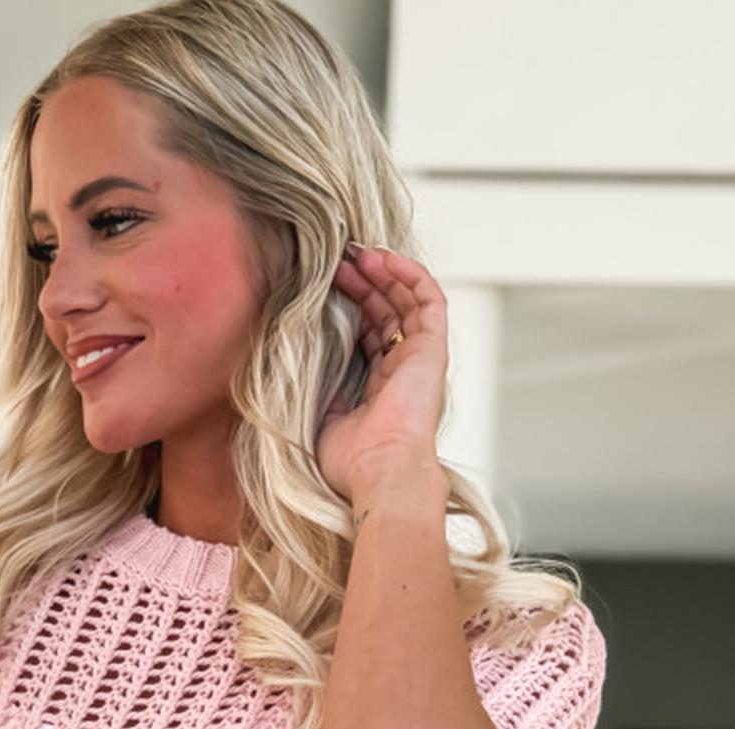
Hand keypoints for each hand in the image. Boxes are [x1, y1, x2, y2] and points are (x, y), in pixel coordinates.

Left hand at [317, 244, 448, 509]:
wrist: (380, 470)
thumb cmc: (352, 461)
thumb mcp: (322, 419)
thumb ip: (319, 390)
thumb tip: (301, 366)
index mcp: (379, 387)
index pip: (370, 335)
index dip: (351, 307)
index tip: (326, 285)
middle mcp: (402, 370)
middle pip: (387, 313)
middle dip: (364, 283)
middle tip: (337, 261)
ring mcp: (420, 358)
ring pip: (407, 301)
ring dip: (384, 273)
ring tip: (358, 253)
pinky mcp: (433, 349)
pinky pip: (429, 300)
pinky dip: (410, 275)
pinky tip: (384, 258)